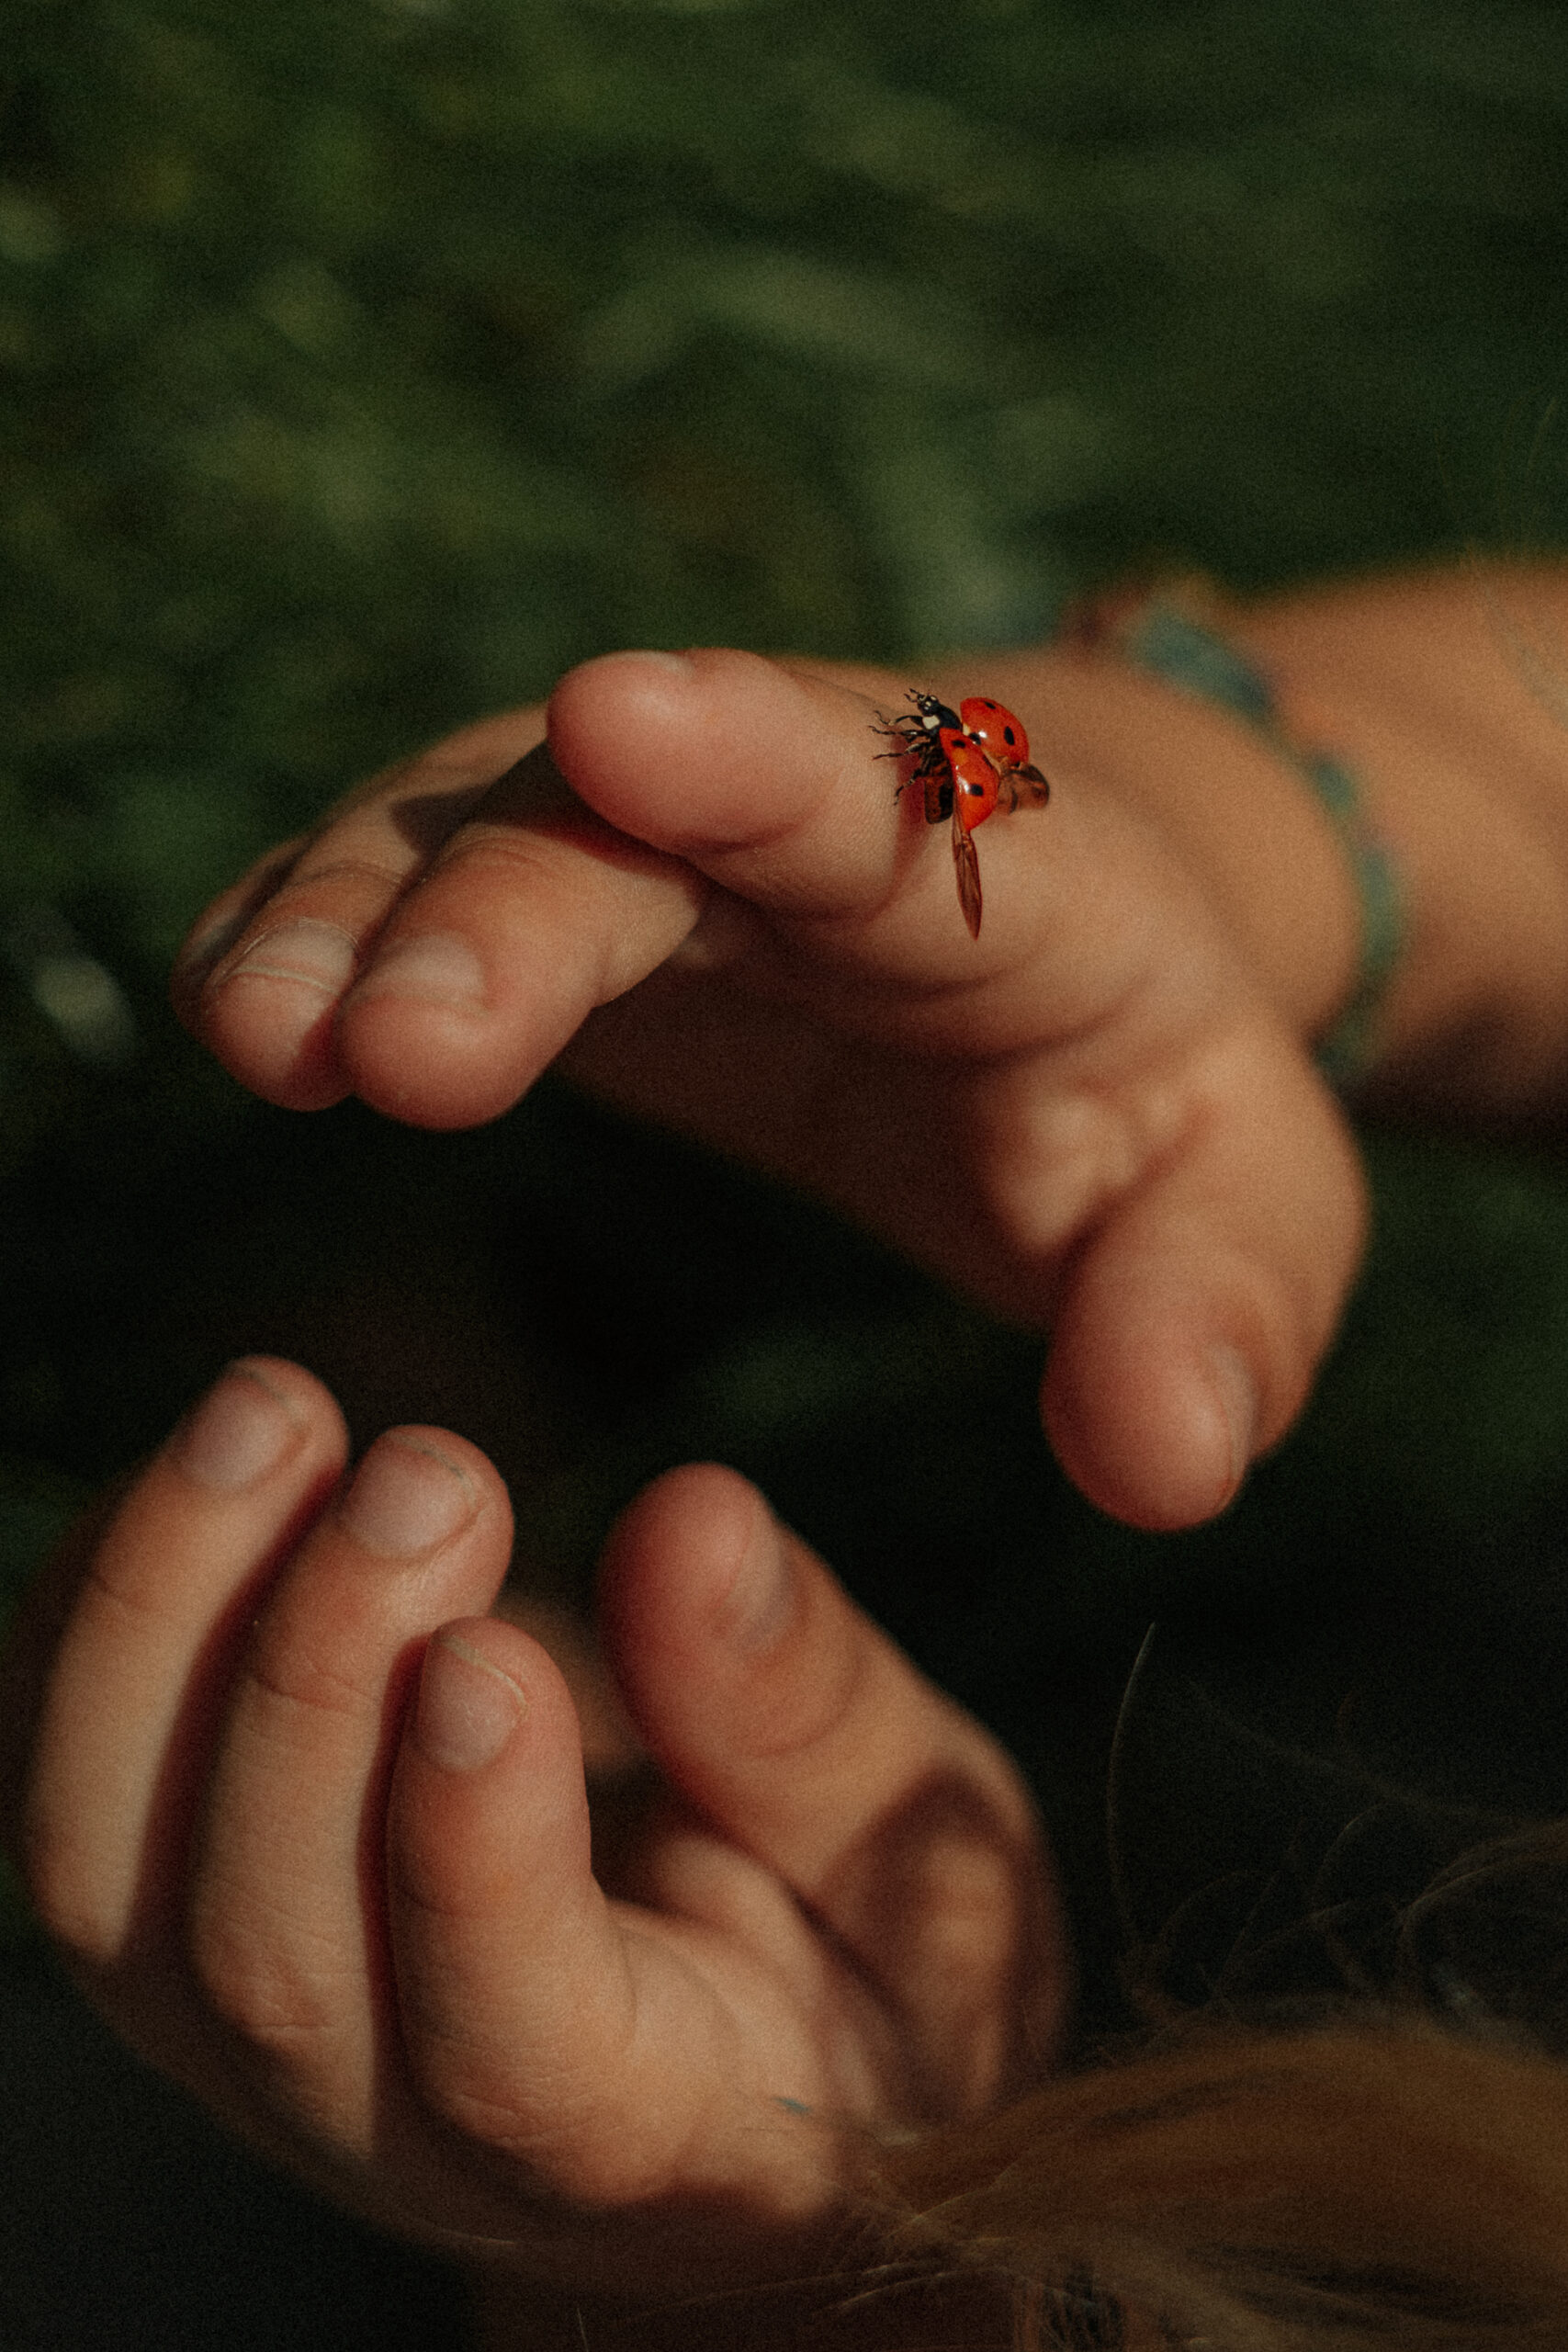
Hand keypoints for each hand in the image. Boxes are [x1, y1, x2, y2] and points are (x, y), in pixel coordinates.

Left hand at [2, 1361, 1061, 2301]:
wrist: (720, 2069)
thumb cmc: (857, 1967)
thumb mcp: (924, 1855)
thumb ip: (813, 1717)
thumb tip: (695, 1517)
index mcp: (641, 2136)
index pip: (507, 2054)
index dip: (475, 1862)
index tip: (493, 1651)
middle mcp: (397, 2126)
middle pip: (271, 1952)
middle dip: (322, 1678)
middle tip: (430, 1471)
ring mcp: (253, 2035)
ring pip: (103, 1874)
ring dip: (164, 1618)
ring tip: (276, 1413)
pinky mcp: (172, 1921)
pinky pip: (55, 1778)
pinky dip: (102, 1604)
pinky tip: (223, 1462)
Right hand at [171, 649, 1365, 1528]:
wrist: (1047, 958)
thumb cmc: (1150, 1100)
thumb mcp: (1246, 1217)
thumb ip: (1217, 1322)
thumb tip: (1164, 1465)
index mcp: (1004, 880)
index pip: (888, 799)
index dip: (758, 760)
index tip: (620, 723)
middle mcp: (799, 823)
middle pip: (633, 825)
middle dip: (506, 911)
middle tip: (389, 1045)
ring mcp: (653, 845)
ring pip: (478, 827)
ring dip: (358, 916)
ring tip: (253, 1030)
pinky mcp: (555, 893)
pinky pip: (413, 882)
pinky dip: (320, 930)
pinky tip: (239, 1008)